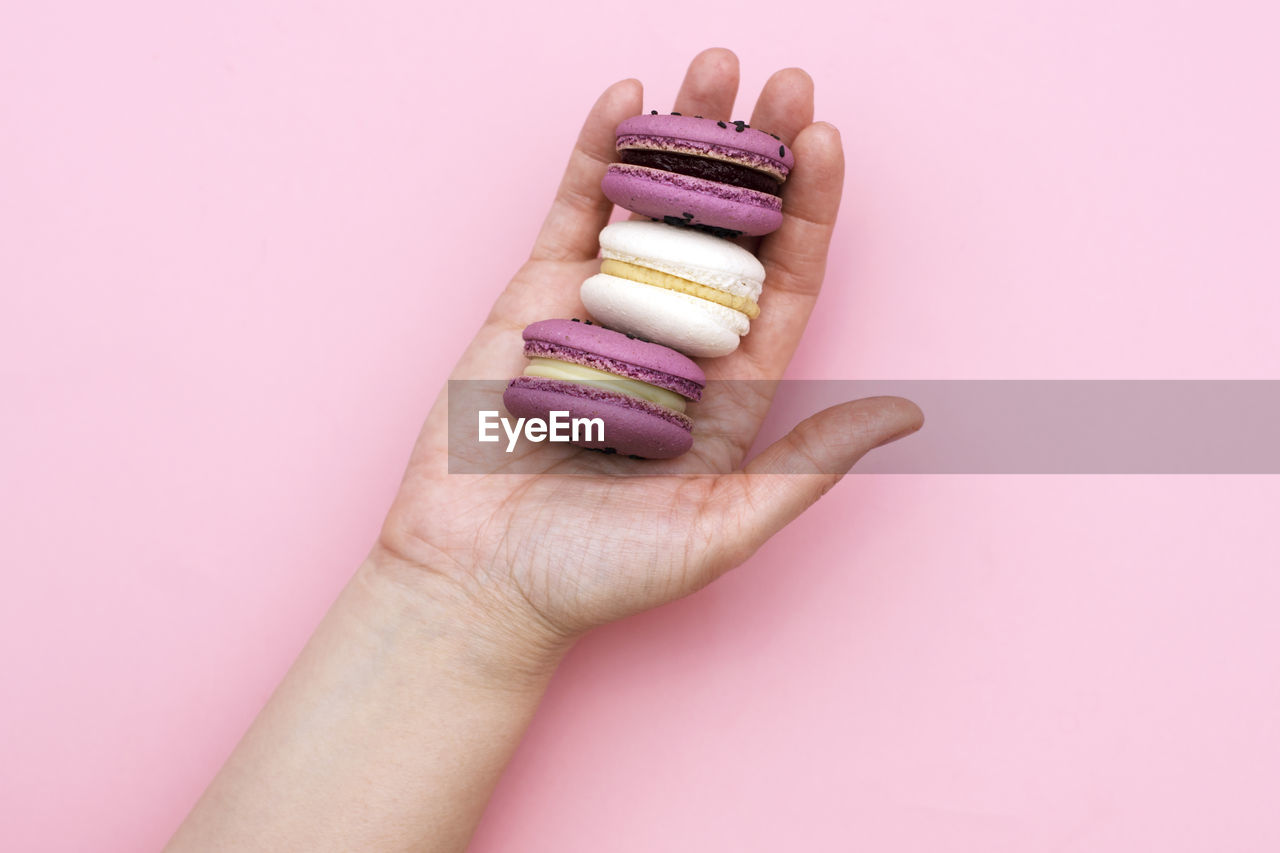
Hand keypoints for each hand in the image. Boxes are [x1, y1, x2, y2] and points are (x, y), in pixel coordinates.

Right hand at [376, 48, 922, 674]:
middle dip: (758, 155)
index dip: (810, 212)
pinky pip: (572, 216)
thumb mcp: (721, 527)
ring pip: (654, 208)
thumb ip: (806, 466)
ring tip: (714, 67)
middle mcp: (675, 342)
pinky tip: (627, 99)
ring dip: (685, 136)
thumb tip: (906, 412)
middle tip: (783, 81)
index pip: (786, 282)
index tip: (827, 140)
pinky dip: (595, 156)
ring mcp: (603, 313)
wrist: (478, 586)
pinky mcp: (534, 301)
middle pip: (728, 231)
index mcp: (731, 390)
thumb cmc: (599, 574)